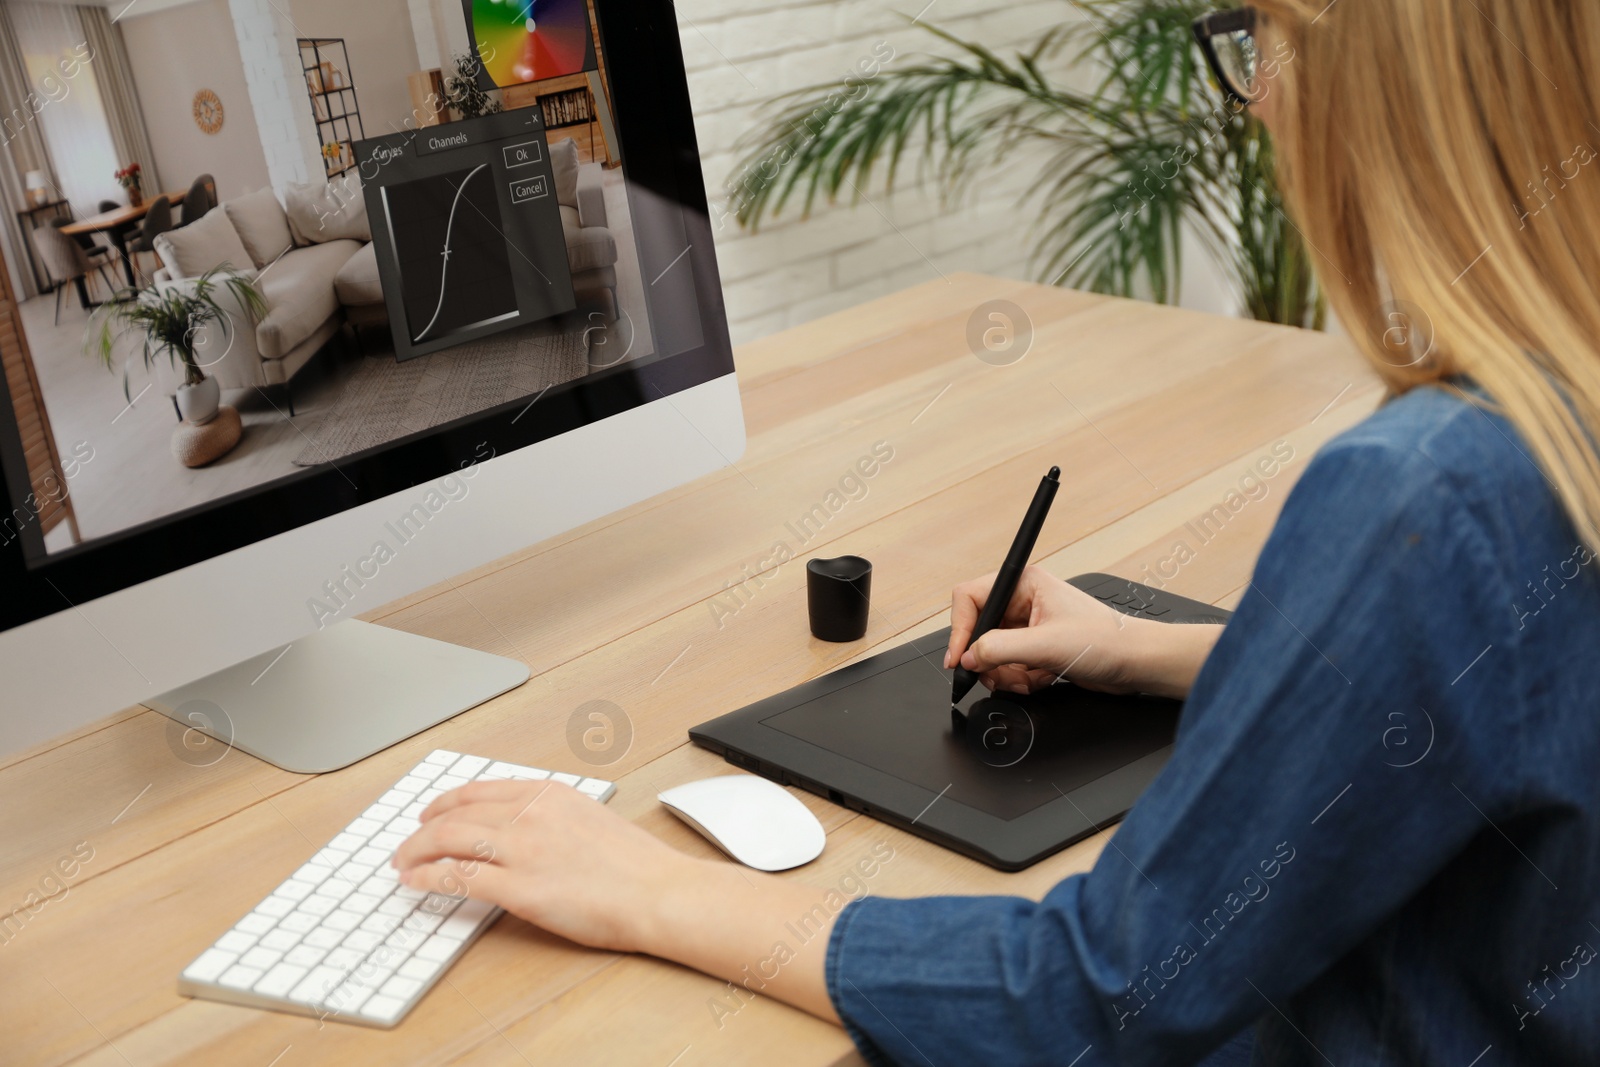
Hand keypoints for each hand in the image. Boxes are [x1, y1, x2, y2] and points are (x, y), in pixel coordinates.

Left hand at [392, 779, 693, 952]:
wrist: (657, 892)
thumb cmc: (636, 865)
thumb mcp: (590, 819)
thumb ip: (551, 817)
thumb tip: (519, 830)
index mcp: (549, 793)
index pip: (480, 790)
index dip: (445, 802)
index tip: (431, 813)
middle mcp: (531, 813)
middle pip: (456, 812)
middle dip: (422, 828)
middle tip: (407, 843)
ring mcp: (523, 849)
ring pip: (448, 839)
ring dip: (416, 851)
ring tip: (402, 863)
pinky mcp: (519, 888)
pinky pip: (457, 877)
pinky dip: (428, 878)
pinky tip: (416, 883)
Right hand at [944, 566, 1221, 699]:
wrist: (1136, 663)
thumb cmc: (1107, 639)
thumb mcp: (1046, 645)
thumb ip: (1000, 649)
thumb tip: (968, 656)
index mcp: (1024, 584)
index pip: (971, 598)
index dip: (960, 629)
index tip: (959, 658)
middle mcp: (1023, 601)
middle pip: (979, 631)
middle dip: (988, 659)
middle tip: (997, 674)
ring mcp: (1029, 626)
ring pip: (992, 653)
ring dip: (1005, 673)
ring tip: (1028, 678)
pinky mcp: (1036, 648)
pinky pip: (1008, 666)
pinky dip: (1019, 679)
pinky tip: (1040, 679)